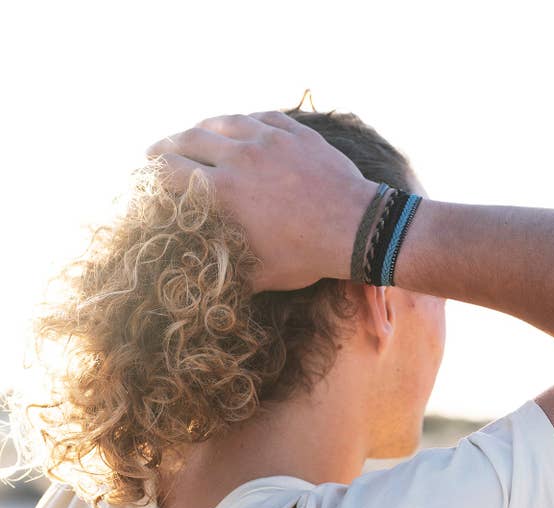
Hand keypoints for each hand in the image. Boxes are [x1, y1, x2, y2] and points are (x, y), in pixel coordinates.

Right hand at [145, 111, 377, 292]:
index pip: (170, 171)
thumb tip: (204, 290)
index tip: (142, 178)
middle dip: (165, 146)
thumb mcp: (262, 275)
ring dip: (199, 128)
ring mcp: (268, 138)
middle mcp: (239, 157)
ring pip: (221, 121)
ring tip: (190, 134)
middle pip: (187, 138)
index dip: (150, 173)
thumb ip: (228, 275)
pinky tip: (236, 126)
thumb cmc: (307, 255)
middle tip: (154, 154)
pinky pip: (257, 117)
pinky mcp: (293, 131)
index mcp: (224, 191)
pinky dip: (240, 122)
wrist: (356, 227)